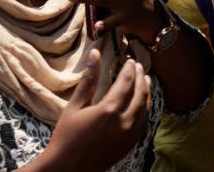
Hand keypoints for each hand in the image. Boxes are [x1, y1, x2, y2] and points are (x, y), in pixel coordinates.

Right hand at [40, 50, 150, 170]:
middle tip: (139, 66)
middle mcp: (124, 122)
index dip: (130, 69)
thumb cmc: (66, 136)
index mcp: (109, 110)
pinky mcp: (130, 144)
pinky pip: (144, 122)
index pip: (127, 82)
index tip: (131, 60)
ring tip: (145, 80)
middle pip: (140, 93)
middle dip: (141, 77)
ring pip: (145, 108)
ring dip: (146, 92)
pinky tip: (142, 103)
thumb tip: (95, 53)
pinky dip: (145, 108)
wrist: (68, 168)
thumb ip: (89, 79)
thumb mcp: (75, 106)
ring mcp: (129, 135)